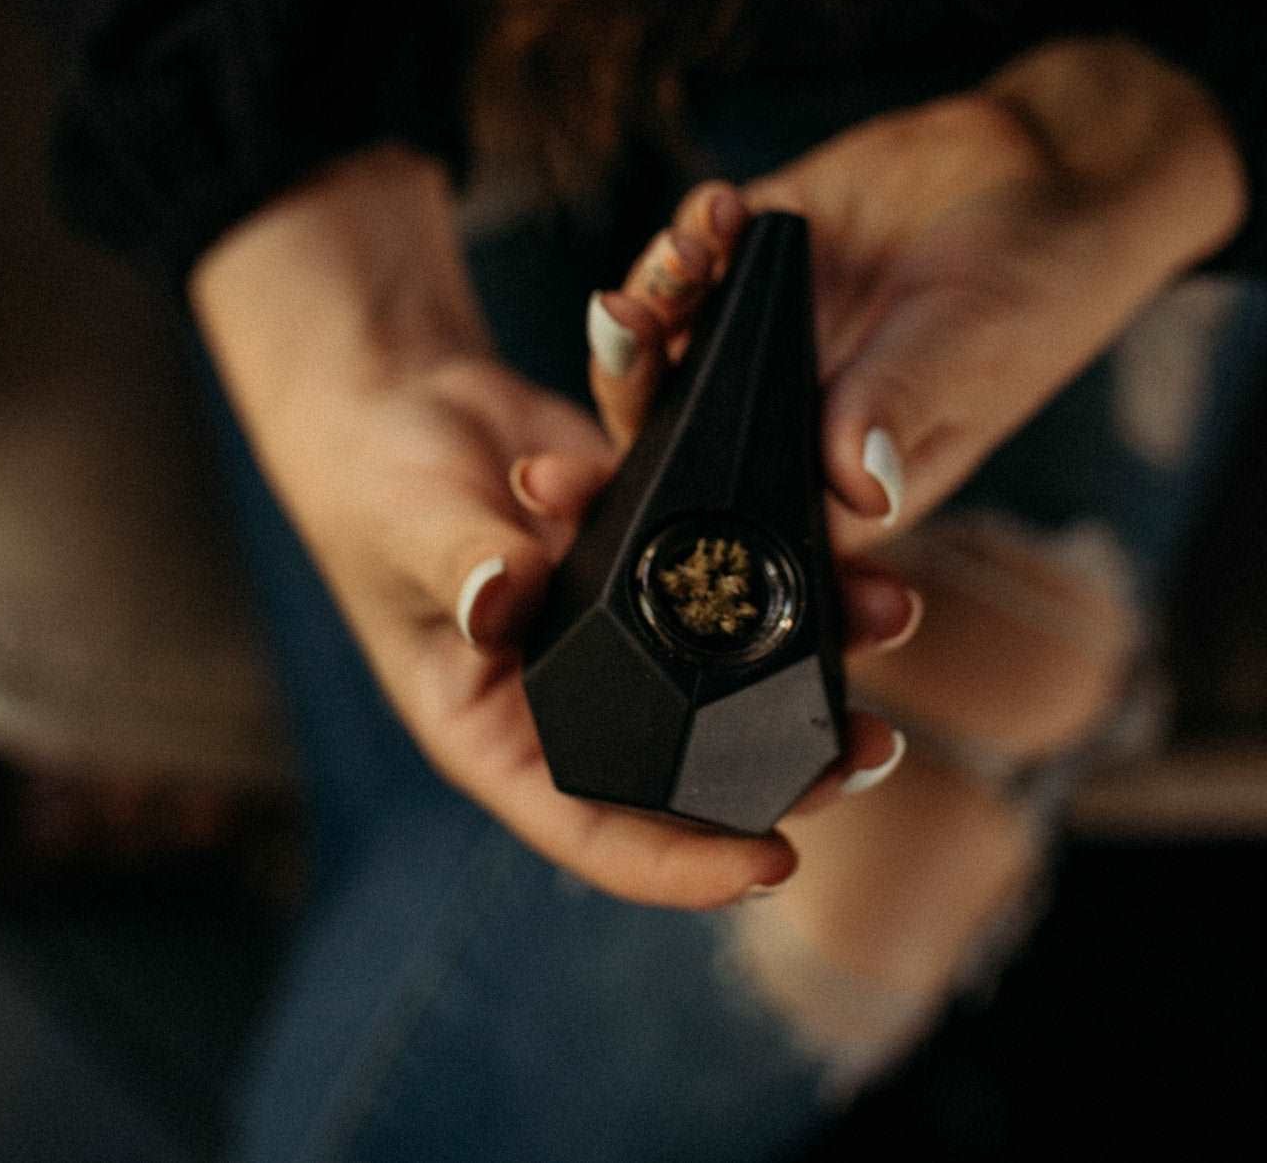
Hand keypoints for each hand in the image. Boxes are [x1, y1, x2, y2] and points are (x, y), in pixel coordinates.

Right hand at [190, 147, 907, 909]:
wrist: (401, 398)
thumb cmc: (376, 486)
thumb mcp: (406, 524)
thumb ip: (457, 561)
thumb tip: (501, 596)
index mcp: (502, 734)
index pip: (598, 834)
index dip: (687, 868)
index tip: (775, 867)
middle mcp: (574, 703)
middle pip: (693, 768)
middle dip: (788, 764)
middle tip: (871, 746)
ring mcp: (624, 636)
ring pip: (733, 671)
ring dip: (814, 649)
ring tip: (890, 613)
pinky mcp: (656, 563)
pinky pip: (732, 578)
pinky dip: (783, 559)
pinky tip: (835, 533)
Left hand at [569, 35, 1247, 555]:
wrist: (1052, 172)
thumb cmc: (1040, 289)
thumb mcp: (976, 352)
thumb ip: (903, 409)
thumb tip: (856, 486)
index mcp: (837, 488)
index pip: (728, 536)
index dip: (647, 535)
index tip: (573, 509)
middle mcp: (783, 424)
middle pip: (664, 450)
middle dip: (605, 446)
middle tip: (551, 449)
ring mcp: (759, 342)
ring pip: (659, 359)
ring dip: (641, 326)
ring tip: (652, 286)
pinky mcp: (751, 260)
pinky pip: (688, 267)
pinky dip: (686, 242)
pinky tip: (719, 212)